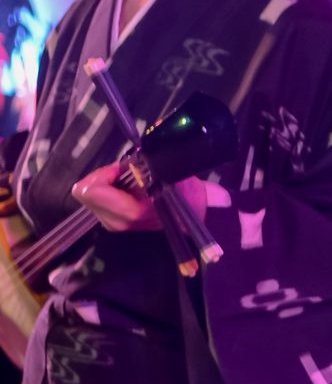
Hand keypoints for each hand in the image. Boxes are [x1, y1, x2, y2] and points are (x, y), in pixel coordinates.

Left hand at [71, 164, 205, 233]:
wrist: (196, 214)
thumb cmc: (184, 194)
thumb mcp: (166, 174)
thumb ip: (140, 167)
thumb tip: (128, 159)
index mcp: (128, 212)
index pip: (89, 190)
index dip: (105, 173)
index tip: (124, 170)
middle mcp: (115, 222)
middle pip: (84, 192)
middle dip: (103, 178)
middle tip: (126, 174)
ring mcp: (112, 224)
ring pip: (88, 196)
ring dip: (105, 184)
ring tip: (129, 182)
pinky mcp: (111, 223)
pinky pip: (96, 200)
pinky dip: (108, 191)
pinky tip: (127, 191)